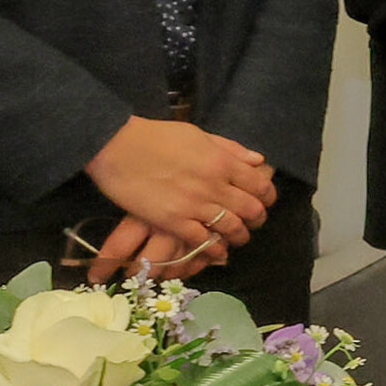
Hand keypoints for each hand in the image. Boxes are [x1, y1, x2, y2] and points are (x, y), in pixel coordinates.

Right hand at [82, 119, 274, 281]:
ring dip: (239, 236)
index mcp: (222, 162)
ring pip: (232, 228)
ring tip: (237, 238)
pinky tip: (215, 250)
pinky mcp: (173, 221)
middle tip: (253, 223)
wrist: (117, 146)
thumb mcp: (198, 135)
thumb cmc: (155, 136)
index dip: (268, 197)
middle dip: (257, 220)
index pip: (260, 185)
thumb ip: (230, 149)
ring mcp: (194, 205)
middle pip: (251, 210)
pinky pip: (203, 241)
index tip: (265, 202)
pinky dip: (214, 248)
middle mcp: (214, 185)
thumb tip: (257, 161)